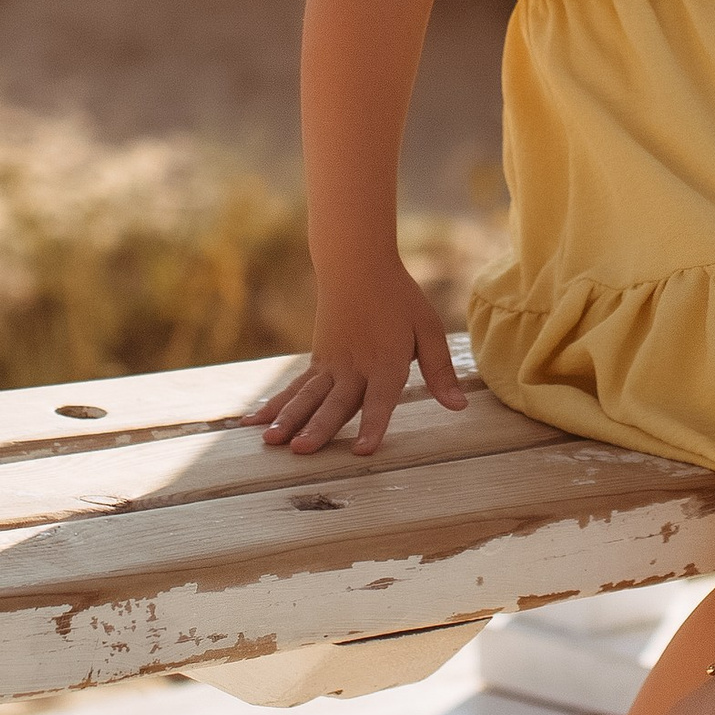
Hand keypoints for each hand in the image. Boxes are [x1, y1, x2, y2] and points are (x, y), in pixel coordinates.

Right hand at [251, 265, 468, 455]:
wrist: (356, 265)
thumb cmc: (399, 298)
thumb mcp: (428, 329)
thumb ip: (439, 370)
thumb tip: (459, 407)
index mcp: (385, 362)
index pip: (379, 400)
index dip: (372, 425)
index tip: (363, 449)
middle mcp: (354, 367)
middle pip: (335, 403)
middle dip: (318, 428)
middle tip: (301, 449)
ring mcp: (331, 364)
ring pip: (307, 397)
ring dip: (289, 419)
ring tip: (272, 441)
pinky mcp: (318, 361)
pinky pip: (294, 387)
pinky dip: (274, 405)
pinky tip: (254, 422)